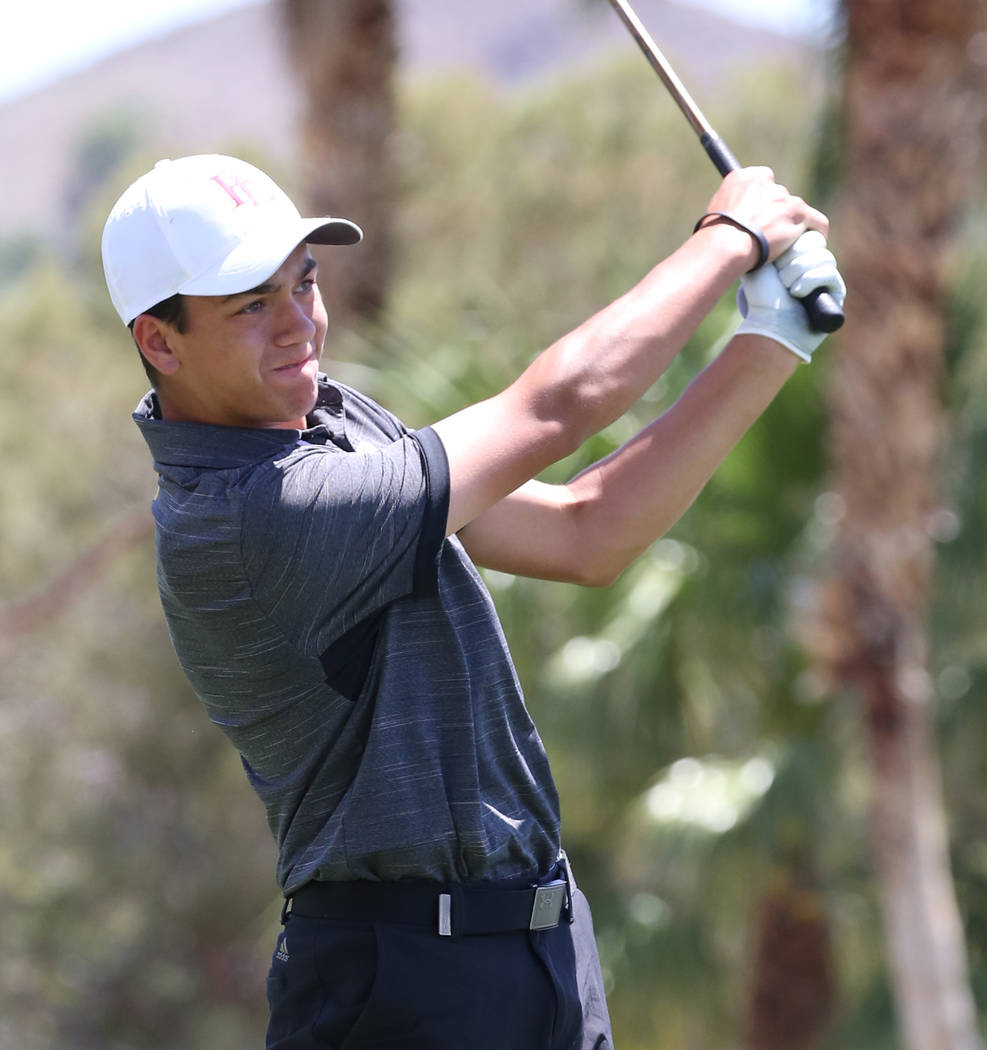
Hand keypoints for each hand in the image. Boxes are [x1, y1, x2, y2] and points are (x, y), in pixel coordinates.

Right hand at [705, 168, 829, 262]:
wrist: (726, 244)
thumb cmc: (714, 236)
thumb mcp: (716, 212)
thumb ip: (731, 207)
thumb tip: (734, 217)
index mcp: (744, 177)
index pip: (761, 185)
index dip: (760, 203)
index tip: (756, 218)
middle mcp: (766, 181)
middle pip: (778, 197)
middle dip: (774, 215)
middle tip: (765, 236)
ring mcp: (783, 197)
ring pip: (794, 210)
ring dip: (789, 225)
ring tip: (780, 245)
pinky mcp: (798, 212)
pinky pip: (817, 220)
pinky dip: (817, 231)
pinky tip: (815, 242)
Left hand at [736, 231, 846, 361]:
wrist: (768, 323)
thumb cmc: (761, 297)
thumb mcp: (761, 263)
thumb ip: (771, 243)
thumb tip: (779, 224)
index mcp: (798, 255)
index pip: (807, 234)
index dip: (792, 245)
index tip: (775, 259)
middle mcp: (814, 264)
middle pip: (815, 242)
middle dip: (794, 259)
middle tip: (780, 275)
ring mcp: (827, 277)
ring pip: (823, 256)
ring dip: (799, 272)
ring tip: (786, 286)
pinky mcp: (837, 291)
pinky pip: (829, 272)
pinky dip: (809, 281)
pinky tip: (796, 293)